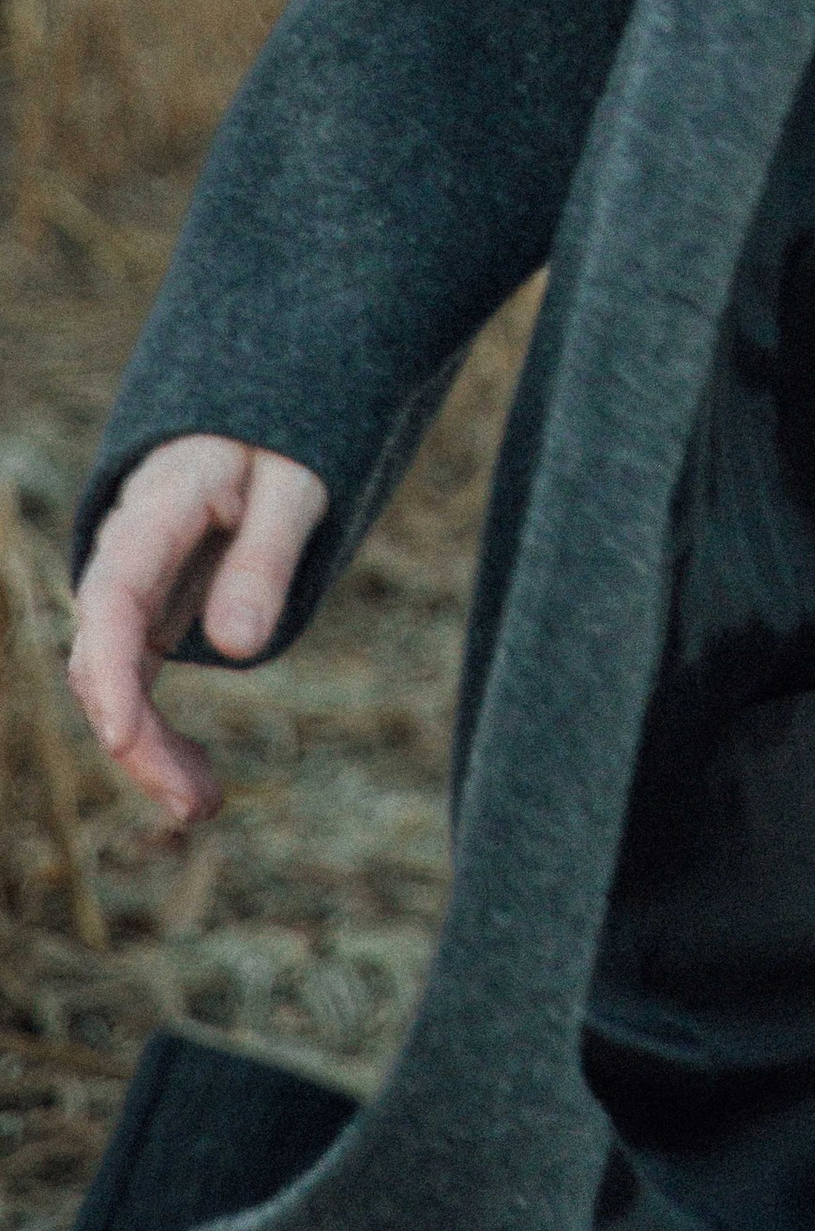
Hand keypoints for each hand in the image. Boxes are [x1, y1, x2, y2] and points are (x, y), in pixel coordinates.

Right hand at [68, 437, 328, 828]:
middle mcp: (124, 557)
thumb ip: (267, 554)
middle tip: (193, 804)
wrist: (250, 422)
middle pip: (102, 657)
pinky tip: (196, 784)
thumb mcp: (296, 481)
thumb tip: (239, 647)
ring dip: (147, 752)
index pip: (112, 596)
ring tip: (202, 808)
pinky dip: (159, 737)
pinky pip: (136, 685)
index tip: (124, 736)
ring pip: (114, 684)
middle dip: (136, 737)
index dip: (109, 670)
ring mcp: (131, 592)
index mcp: (156, 509)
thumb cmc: (278, 441)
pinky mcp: (148, 618)